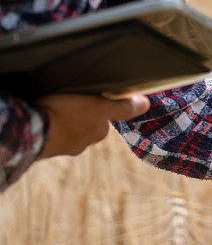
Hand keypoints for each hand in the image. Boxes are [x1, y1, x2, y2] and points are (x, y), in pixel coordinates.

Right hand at [36, 94, 150, 157]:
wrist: (32, 132)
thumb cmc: (67, 116)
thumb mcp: (99, 107)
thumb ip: (122, 107)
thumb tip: (146, 104)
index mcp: (98, 134)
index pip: (104, 119)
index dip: (99, 106)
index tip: (90, 97)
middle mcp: (83, 144)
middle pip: (87, 125)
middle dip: (82, 115)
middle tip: (72, 100)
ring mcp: (63, 147)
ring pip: (69, 130)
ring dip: (65, 121)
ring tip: (57, 108)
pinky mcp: (45, 146)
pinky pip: (52, 133)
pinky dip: (51, 126)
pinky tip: (46, 117)